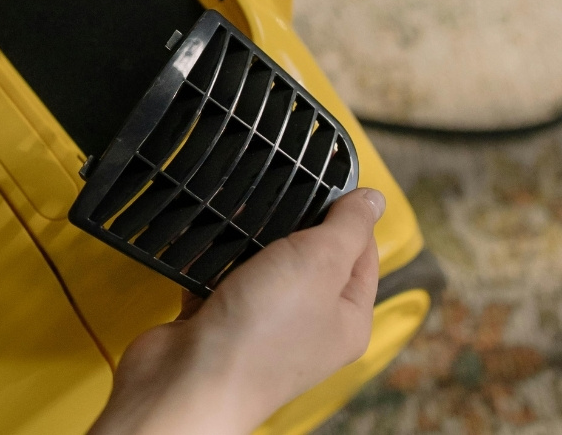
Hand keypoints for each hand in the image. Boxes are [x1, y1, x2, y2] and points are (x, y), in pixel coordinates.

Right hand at [89, 188, 384, 434]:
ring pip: (260, 267)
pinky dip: (210, 260)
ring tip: (240, 210)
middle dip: (292, 224)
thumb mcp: (320, 262)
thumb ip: (347, 227)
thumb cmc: (262, 333)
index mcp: (346, 318)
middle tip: (281, 192)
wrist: (188, 380)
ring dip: (248, 240)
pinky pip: (218, 279)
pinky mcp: (217, 322)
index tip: (328, 181)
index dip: (348, 215)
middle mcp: (307, 326)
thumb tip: (374, 199)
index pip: (362, 254)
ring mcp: (260, 326)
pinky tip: (206, 239)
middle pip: (310, 259)